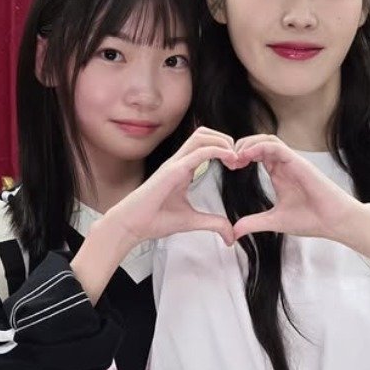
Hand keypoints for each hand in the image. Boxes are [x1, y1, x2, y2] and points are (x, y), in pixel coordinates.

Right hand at [105, 127, 240, 248]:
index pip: (204, 145)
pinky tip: (230, 160)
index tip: (237, 165)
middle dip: (225, 139)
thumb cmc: (153, 220)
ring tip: (235, 158)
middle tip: (239, 159)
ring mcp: (174, 163)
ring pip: (201, 136)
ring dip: (222, 142)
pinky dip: (217, 151)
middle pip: (204, 133)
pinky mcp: (172, 171)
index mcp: (182, 168)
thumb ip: (213, 224)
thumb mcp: (191, 221)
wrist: (131, 226)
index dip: (224, 149)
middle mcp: (178, 161)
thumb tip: (231, 235)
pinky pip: (198, 152)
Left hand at [231, 135, 369, 248]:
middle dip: (240, 146)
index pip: (256, 153)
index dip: (240, 156)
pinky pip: (276, 146)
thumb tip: (233, 232)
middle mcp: (284, 164)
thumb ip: (253, 223)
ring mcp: (292, 161)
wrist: (334, 222)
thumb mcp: (274, 221)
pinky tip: (247, 156)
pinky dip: (259, 147)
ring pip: (266, 139)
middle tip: (228, 160)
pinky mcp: (299, 162)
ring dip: (248, 143)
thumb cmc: (311, 219)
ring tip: (235, 156)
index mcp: (278, 173)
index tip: (229, 167)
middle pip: (258, 142)